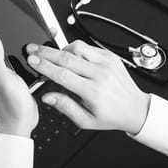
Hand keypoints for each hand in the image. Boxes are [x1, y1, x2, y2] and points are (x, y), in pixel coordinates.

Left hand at [0, 29, 38, 137]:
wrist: (21, 125)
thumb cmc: (10, 108)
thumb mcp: (3, 80)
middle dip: (5, 27)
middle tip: (13, 16)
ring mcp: (5, 70)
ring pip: (9, 47)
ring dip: (16, 39)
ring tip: (24, 28)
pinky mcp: (16, 75)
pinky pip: (19, 57)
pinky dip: (25, 51)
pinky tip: (34, 49)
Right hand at [26, 40, 150, 134]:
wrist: (135, 108)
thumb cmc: (111, 115)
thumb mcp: (86, 121)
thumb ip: (65, 107)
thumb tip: (47, 96)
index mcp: (93, 92)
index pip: (62, 75)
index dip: (44, 66)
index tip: (32, 60)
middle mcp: (100, 75)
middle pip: (66, 57)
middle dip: (45, 52)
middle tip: (32, 49)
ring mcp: (106, 63)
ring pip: (77, 47)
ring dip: (60, 49)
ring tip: (52, 55)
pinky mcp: (109, 56)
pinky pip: (87, 47)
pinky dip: (75, 49)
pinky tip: (69, 56)